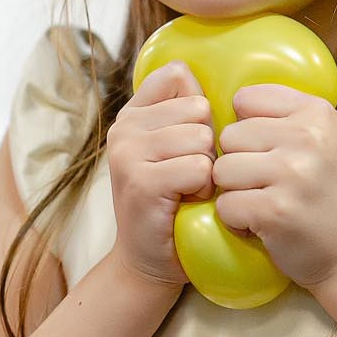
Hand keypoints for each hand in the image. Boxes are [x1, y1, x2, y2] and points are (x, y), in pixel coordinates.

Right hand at [106, 61, 215, 289]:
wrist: (148, 261)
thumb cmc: (173, 201)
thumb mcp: (176, 148)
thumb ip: (186, 111)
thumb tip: (211, 76)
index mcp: (133, 113)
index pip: (178, 76)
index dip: (199, 109)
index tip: (188, 140)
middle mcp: (124, 127)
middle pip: (199, 108)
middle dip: (208, 144)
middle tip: (190, 174)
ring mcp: (128, 153)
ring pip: (201, 137)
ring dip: (207, 168)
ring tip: (189, 188)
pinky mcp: (140, 181)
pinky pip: (198, 168)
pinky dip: (204, 188)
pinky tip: (187, 201)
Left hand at [213, 85, 336, 291]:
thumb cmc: (335, 195)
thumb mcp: (325, 141)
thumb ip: (285, 118)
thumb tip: (232, 106)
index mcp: (317, 112)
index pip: (246, 99)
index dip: (247, 128)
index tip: (267, 151)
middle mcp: (307, 138)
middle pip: (229, 136)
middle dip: (238, 162)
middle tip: (266, 184)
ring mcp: (292, 174)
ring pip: (222, 170)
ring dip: (235, 192)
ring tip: (263, 203)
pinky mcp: (275, 211)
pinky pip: (226, 205)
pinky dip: (236, 220)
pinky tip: (262, 224)